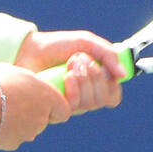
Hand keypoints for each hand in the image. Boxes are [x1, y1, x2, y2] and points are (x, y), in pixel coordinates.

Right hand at [0, 63, 71, 150]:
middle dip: (31, 114)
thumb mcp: (9, 71)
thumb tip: (15, 80)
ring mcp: (29, 133)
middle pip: (42, 119)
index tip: (45, 104)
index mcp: (48, 97)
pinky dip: (4, 132)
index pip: (64, 110)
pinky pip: (11, 138)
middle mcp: (42, 117)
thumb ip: (20, 80)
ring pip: (27, 129)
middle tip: (14, 103)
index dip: (56, 108)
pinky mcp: (14, 143)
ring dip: (17, 122)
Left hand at [13, 30, 127, 115]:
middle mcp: (83, 96)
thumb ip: (108, 54)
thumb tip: (123, 74)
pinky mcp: (56, 109)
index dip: (112, 84)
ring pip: (91, 102)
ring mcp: (69, 104)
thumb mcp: (86, 43)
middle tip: (80, 58)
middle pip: (104, 99)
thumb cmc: (56, 46)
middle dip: (97, 76)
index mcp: (93, 83)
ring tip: (70, 62)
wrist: (29, 49)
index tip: (105, 67)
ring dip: (84, 78)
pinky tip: (65, 76)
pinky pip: (74, 106)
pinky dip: (74, 87)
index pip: (113, 96)